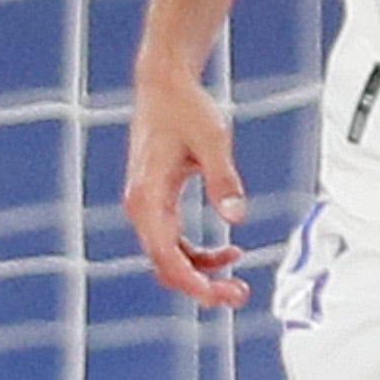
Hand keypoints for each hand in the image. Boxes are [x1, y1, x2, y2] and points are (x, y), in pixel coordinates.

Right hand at [120, 70, 251, 306]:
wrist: (164, 84)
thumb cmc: (186, 109)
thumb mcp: (213, 141)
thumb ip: (224, 180)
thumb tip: (236, 218)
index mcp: (148, 197)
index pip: (166, 257)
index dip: (194, 282)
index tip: (222, 295)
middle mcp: (140, 206)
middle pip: (165, 266)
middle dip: (200, 286)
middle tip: (239, 294)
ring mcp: (144, 205)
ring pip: (167, 257)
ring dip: (200, 272)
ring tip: (236, 278)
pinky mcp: (154, 201)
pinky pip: (171, 242)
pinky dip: (195, 253)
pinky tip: (226, 251)